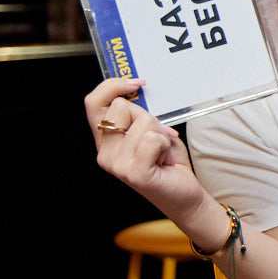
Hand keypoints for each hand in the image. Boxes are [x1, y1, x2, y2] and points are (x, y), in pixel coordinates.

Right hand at [85, 77, 212, 227]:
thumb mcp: (150, 131)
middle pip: (122, 107)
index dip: (112, 86)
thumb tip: (136, 89)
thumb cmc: (168, 163)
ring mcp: (117, 165)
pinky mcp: (134, 173)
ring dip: (160, 133)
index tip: (136, 82)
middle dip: (147, 116)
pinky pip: (153, 139)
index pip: (93, 103)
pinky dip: (166, 144)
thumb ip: (138, 115)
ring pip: (143, 122)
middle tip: (157, 137)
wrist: (185, 195)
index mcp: (105, 142)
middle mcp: (105, 154)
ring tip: (162, 152)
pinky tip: (164, 159)